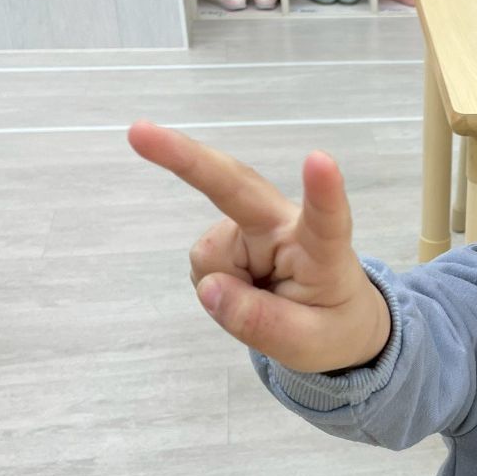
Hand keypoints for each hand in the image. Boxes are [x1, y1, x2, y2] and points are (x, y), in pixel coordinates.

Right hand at [128, 120, 390, 372]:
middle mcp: (284, 224)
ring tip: (260, 300)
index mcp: (323, 250)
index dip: (323, 191)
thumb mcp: (306, 344)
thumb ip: (261, 322)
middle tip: (138, 131)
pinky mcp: (230, 235)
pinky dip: (217, 284)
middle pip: (236, 187)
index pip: (325, 220)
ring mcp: (252, 225)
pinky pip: (203, 265)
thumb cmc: (332, 325)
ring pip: (209, 255)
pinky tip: (245, 288)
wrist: (337, 320)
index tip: (320, 159)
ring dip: (224, 285)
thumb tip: (209, 288)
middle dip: (187, 158)